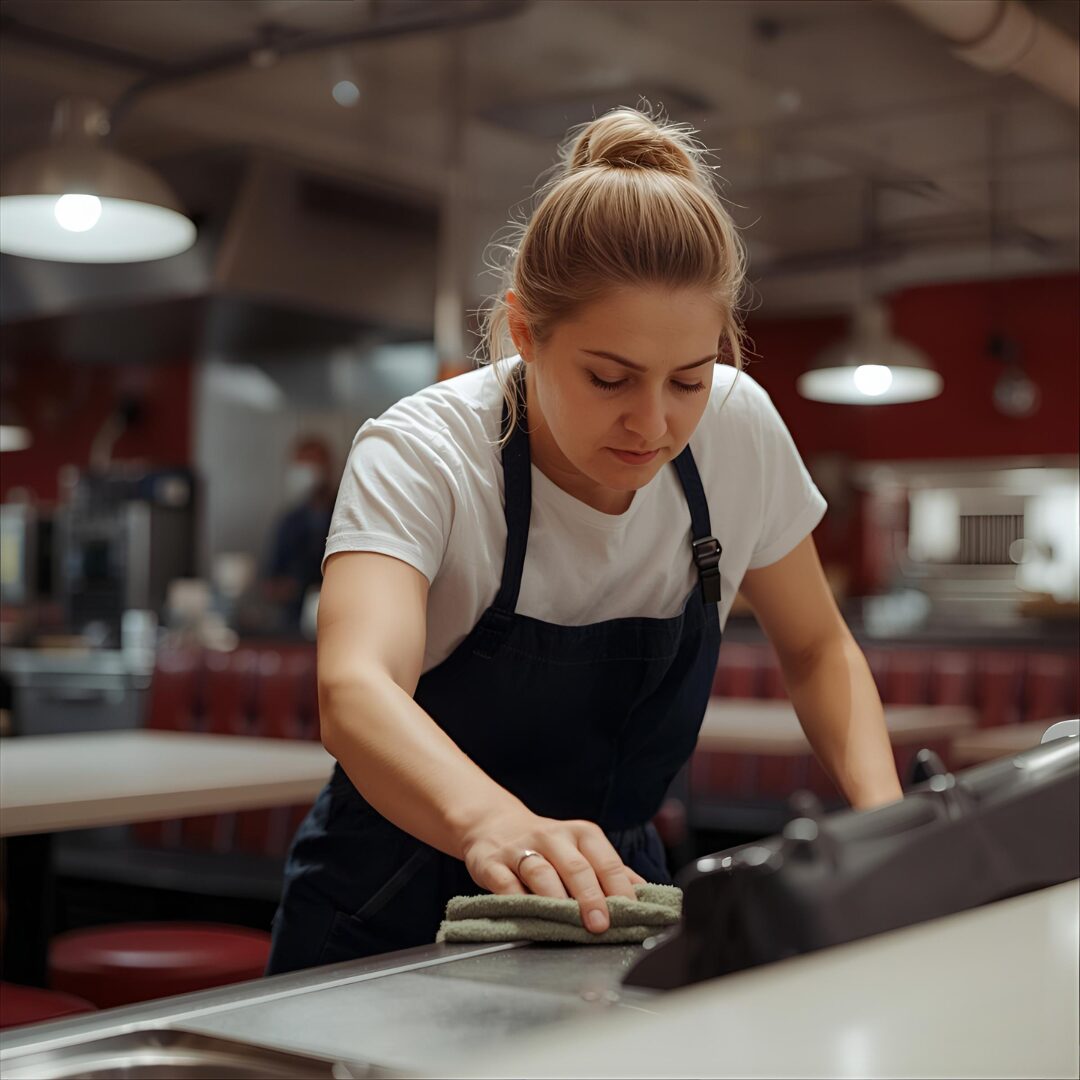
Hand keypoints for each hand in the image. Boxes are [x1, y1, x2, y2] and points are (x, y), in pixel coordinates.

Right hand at [459, 807, 645, 933]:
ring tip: (565, 919)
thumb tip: (646, 894)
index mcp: (581, 835)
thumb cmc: (548, 846)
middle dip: (590, 897)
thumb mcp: (582, 849)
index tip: (629, 913)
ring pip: (541, 871)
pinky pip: (505, 881)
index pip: (606, 861)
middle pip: (575, 866)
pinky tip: (526, 913)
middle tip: (599, 924)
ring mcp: (520, 849)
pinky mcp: (491, 862)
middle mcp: (552, 837)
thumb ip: (611, 871)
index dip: (619, 889)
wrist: (494, 825)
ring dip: (555, 898)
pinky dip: (516, 898)